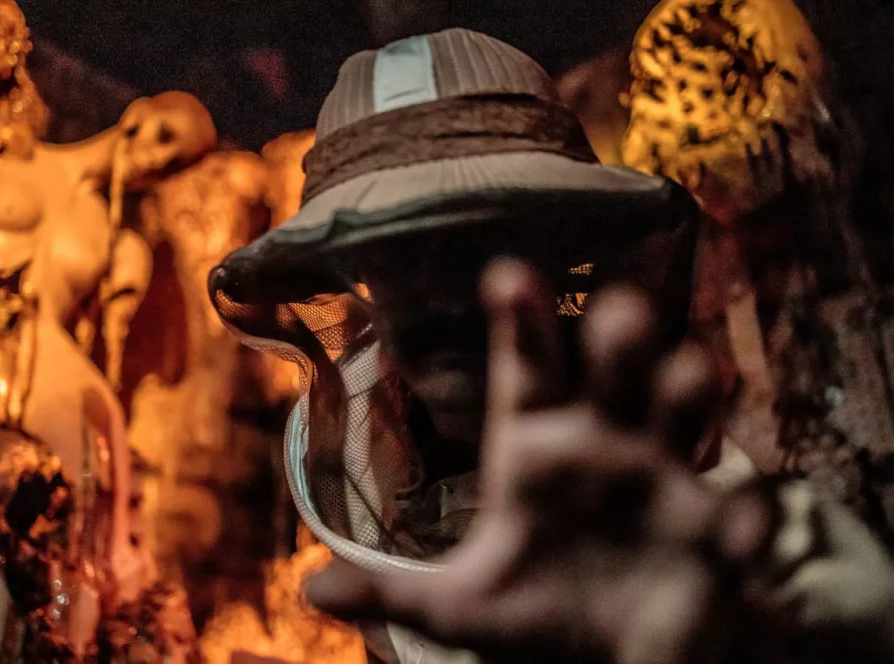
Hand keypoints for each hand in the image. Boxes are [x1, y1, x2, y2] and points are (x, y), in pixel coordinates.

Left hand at [306, 258, 771, 662]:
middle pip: (614, 369)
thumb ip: (394, 594)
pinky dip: (751, 511)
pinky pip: (745, 511)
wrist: (610, 662)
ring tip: (691, 375)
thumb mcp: (460, 610)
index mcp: (537, 445)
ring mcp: (667, 479)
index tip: (507, 274)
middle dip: (620, 337)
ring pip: (685, 411)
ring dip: (690, 391)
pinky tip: (744, 519)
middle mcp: (605, 441)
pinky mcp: (720, 534)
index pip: (529, 368)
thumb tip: (313, 588)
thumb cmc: (535, 618)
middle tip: (619, 310)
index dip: (522, 322)